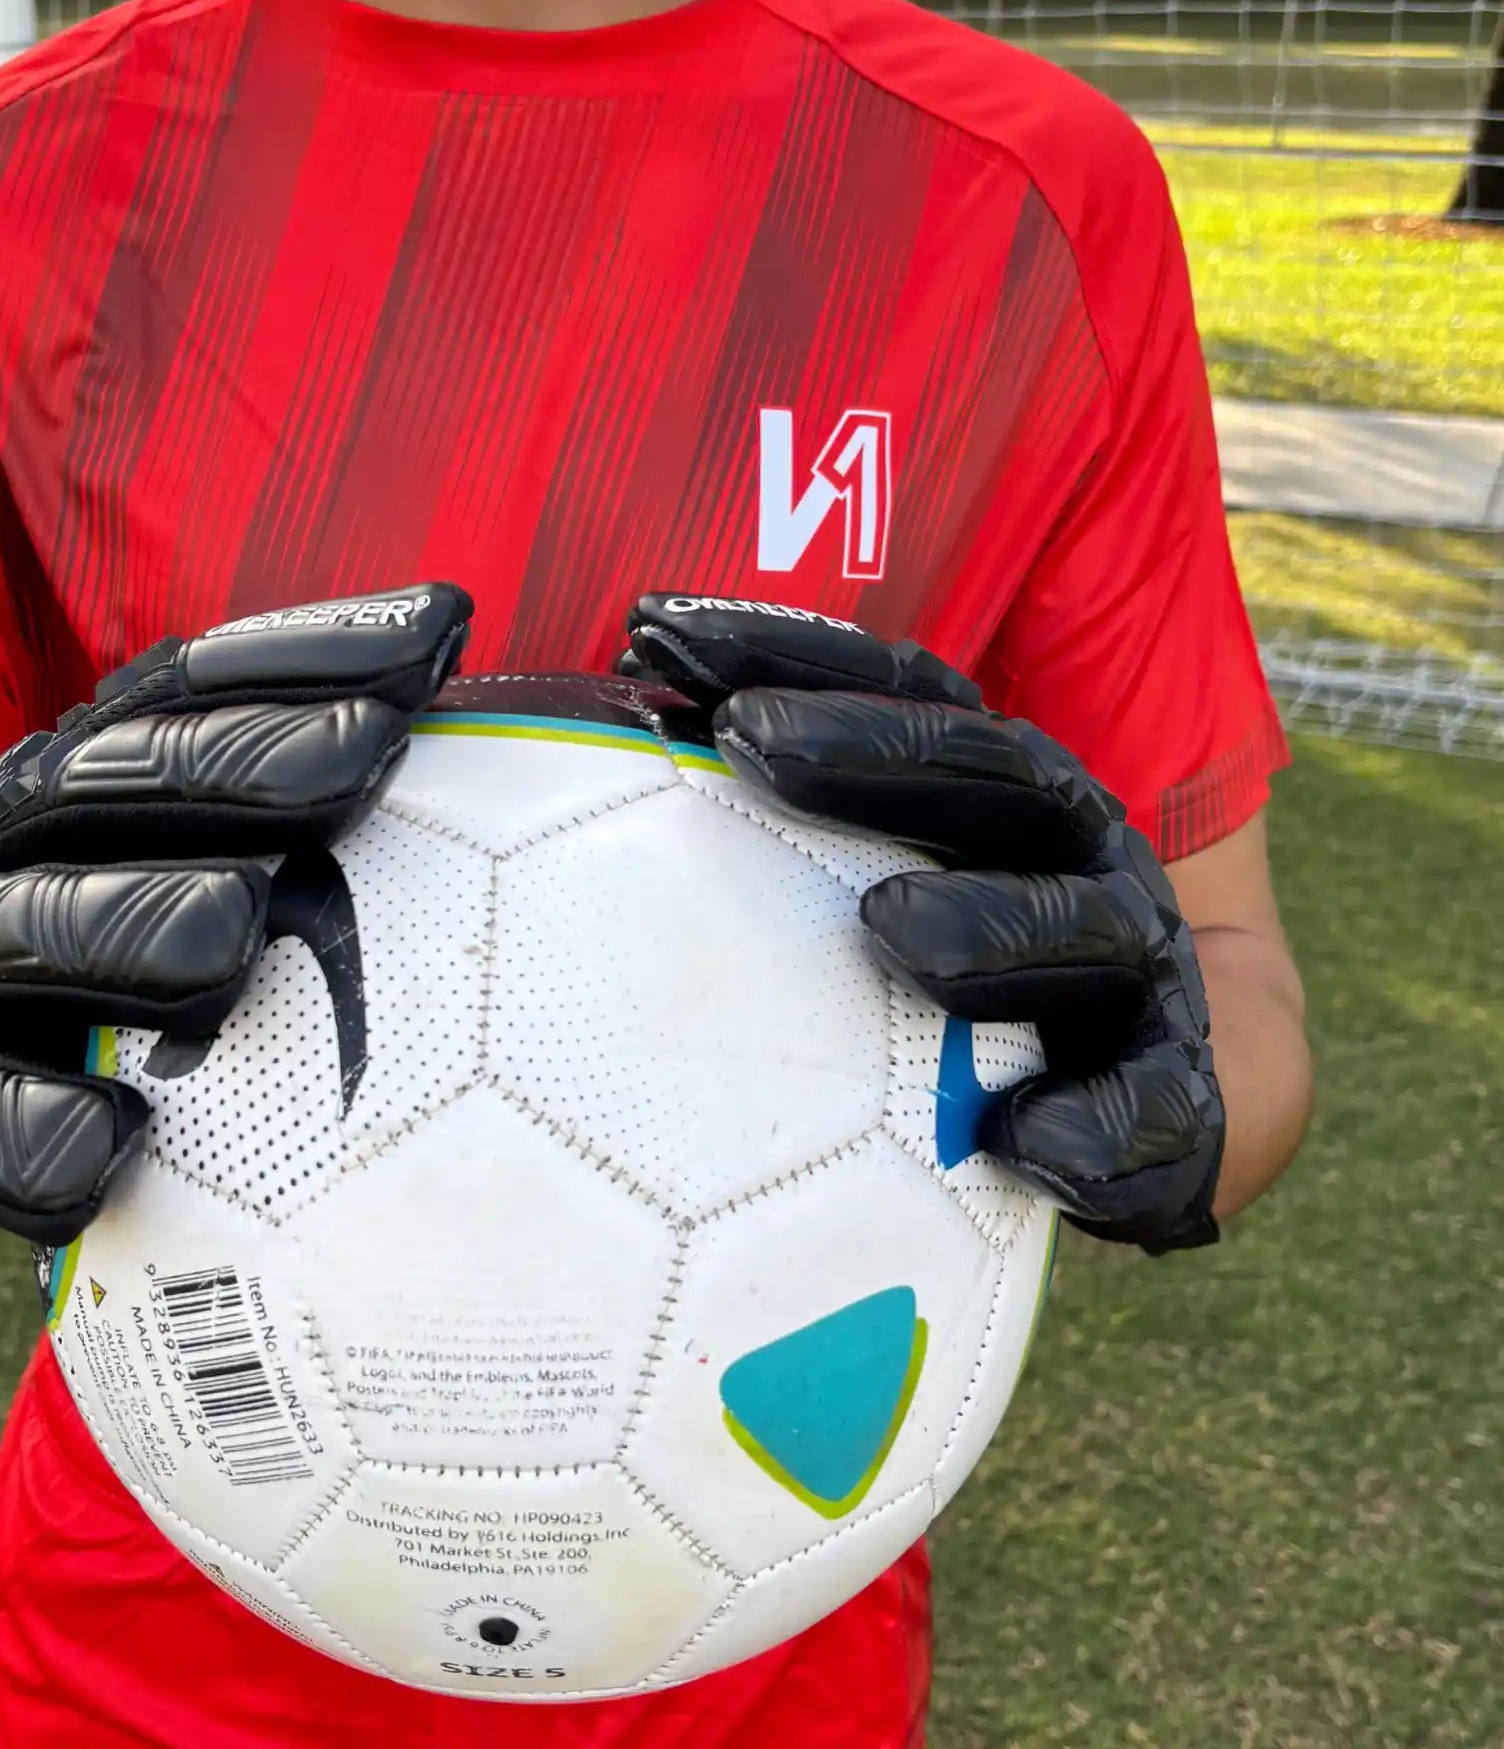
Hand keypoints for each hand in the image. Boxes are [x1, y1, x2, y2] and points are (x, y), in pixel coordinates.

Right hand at [0, 584, 473, 1385]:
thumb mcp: (159, 871)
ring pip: (24, 933)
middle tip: (369, 752)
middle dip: (242, 761)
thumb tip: (470, 743)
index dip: (300, 651)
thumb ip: (285, 823)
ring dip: (124, 923)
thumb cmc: (84, 982)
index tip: (436, 635)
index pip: (180, 690)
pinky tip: (107, 1147)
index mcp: (65, 784)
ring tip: (233, 933)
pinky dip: (22, 1129)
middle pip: (112, 783)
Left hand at [621, 595, 1221, 1253]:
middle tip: (749, 739)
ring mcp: (1137, 968)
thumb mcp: (898, 866)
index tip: (656, 636)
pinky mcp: (1176, 1094)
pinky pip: (1155, 1114)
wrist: (1176, 1090)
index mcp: (1008, 787)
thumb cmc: (984, 970)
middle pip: (989, 775)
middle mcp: (1078, 854)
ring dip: (988, 923)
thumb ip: (773, 829)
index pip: (908, 690)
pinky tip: (1034, 1145)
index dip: (793, 650)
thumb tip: (604, 758)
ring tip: (890, 928)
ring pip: (1078, 931)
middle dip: (871, 749)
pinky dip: (1104, 1130)